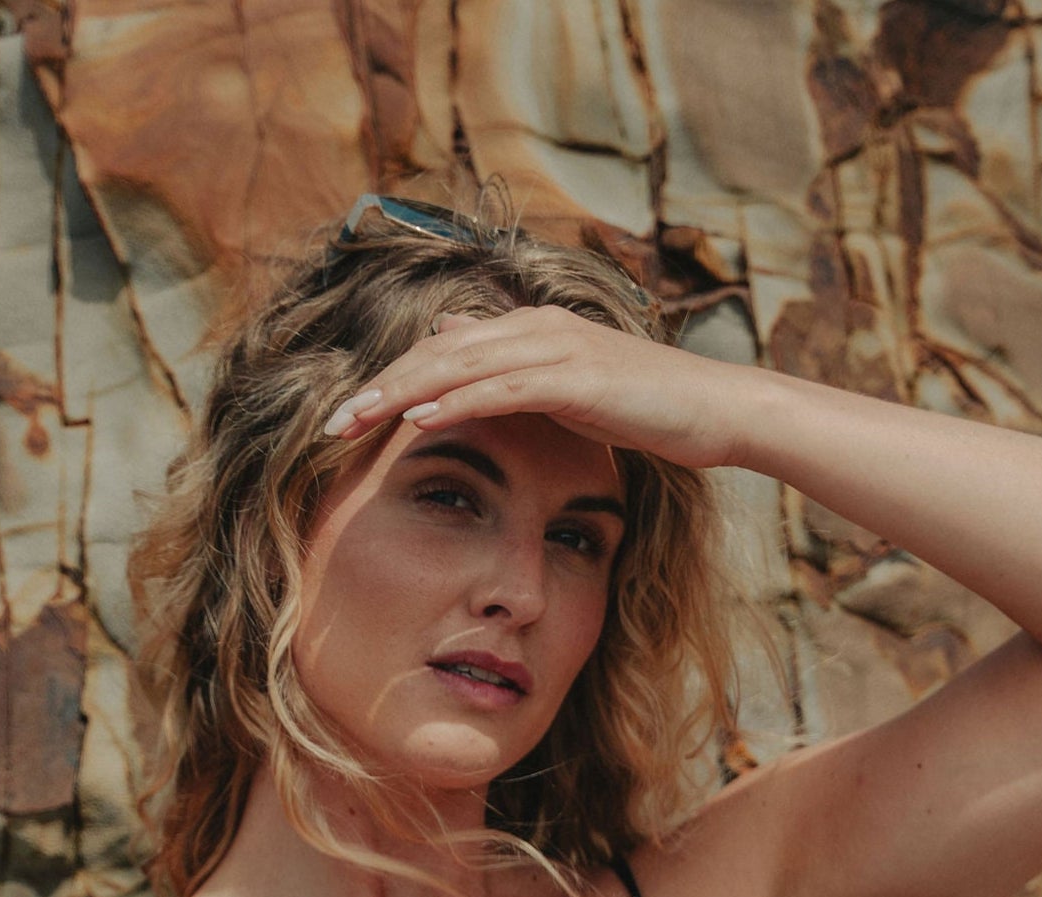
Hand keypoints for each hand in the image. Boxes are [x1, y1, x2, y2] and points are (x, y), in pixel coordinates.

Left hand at [321, 305, 750, 470]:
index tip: (346, 417)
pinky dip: (455, 403)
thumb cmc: (642, 406)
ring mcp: (554, 348)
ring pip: (457, 367)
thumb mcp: (564, 384)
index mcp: (528, 329)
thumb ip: (509, 365)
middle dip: (378, 388)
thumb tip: (451, 336)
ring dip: (400, 395)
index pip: (441, 352)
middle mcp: (533, 327)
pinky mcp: (573, 377)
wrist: (712, 410)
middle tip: (329, 424)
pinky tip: (417, 422)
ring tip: (354, 423)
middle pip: (435, 353)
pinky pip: (500, 390)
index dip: (390, 381)